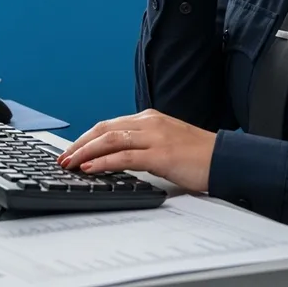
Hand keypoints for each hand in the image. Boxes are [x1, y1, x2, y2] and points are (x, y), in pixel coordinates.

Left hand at [56, 109, 216, 193]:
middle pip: (104, 129)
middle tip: (62, 158)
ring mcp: (155, 136)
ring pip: (110, 139)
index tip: (71, 151)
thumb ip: (144, 146)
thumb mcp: (166, 144)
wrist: (224, 159)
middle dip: (79, 144)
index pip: (110, 125)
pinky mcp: (160, 153)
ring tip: (69, 164)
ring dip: (85, 152)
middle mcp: (150, 122)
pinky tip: (90, 168)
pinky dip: (103, 161)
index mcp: (150, 118)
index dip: (87, 138)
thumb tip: (117, 159)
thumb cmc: (198, 156)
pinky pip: (125, 155)